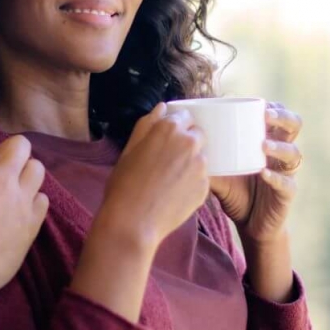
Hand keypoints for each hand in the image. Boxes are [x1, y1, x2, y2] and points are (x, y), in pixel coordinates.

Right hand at [0, 134, 47, 306]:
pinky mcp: (32, 224)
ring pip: (37, 169)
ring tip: (10, 182)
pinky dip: (34, 198)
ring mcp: (21, 203)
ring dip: (24, 170)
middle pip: (20, 146)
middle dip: (7, 148)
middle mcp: (3, 183)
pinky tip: (19, 206)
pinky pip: (43, 200)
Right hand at [97, 103, 208, 250]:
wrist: (133, 222)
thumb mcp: (129, 149)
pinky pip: (202, 178)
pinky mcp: (205, 187)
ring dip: (190, 162)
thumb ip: (147, 124)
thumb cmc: (124, 184)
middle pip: (197, 134)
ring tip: (170, 179)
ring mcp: (200, 166)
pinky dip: (192, 182)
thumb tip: (162, 108)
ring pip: (201, 157)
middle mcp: (189, 143)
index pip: (184, 116)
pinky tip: (175, 192)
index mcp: (169, 128)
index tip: (166, 139)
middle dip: (187, 142)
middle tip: (168, 160)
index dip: (175, 126)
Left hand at [209, 101, 302, 243]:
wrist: (249, 225)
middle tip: (266, 116)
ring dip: (279, 146)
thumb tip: (182, 141)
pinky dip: (275, 178)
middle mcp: (281, 154)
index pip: (279, 116)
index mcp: (268, 141)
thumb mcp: (219, 172)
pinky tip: (264, 174)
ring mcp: (286, 173)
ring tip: (263, 145)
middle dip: (283, 117)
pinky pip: (287, 183)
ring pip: (294, 153)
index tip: (260, 103)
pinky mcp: (287, 194)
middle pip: (295, 126)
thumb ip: (207, 157)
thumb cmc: (236, 193)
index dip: (275, 107)